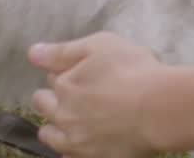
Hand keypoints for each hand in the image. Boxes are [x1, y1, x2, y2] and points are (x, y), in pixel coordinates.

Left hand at [28, 33, 164, 157]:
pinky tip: (82, 144)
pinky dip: (72, 151)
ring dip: (55, 128)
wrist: (160, 108)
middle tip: (73, 96)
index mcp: (64, 85)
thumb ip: (63, 51)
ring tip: (72, 122)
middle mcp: (63, 115)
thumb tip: (32, 53)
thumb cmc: (135, 71)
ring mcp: (76, 141)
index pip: (53, 77)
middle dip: (53, 99)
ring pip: (51, 137)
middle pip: (45, 106)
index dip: (65, 72)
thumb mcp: (100, 46)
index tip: (79, 73)